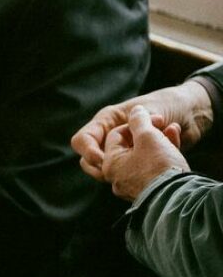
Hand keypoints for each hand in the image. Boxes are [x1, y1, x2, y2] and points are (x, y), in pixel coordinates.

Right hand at [72, 79, 212, 179]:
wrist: (193, 113)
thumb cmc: (168, 106)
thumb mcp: (148, 112)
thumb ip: (133, 124)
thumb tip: (117, 139)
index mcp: (106, 121)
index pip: (82, 141)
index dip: (90, 153)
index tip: (105, 161)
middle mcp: (109, 137)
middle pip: (91, 160)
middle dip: (108, 166)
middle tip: (130, 165)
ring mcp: (122, 150)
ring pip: (111, 169)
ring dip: (134, 163)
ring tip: (158, 150)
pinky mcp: (136, 161)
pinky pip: (132, 171)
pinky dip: (150, 164)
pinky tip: (171, 147)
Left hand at [97, 105, 188, 200]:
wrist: (179, 196)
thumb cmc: (159, 165)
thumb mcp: (148, 136)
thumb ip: (139, 121)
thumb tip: (136, 111)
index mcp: (109, 164)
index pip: (115, 135)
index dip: (134, 124)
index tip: (151, 119)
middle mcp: (117, 177)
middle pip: (131, 146)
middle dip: (149, 132)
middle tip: (163, 122)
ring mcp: (133, 185)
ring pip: (145, 156)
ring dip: (158, 140)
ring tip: (173, 129)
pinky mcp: (151, 190)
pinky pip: (153, 168)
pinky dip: (163, 154)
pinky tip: (176, 142)